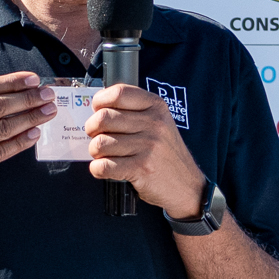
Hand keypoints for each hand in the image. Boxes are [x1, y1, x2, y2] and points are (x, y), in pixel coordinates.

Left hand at [85, 83, 206, 217]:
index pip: (119, 93)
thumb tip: (97, 109)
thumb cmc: (165, 154)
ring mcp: (149, 146)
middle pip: (104, 118)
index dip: (100, 101)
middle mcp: (154, 124)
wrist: (187, 185)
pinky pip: (103, 166)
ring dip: (95, 152)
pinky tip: (106, 168)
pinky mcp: (141, 169)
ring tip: (105, 154)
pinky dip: (98, 169)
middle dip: (92, 129)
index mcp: (156, 107)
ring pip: (100, 143)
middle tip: (96, 135)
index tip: (98, 110)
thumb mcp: (159, 123)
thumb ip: (133, 112)